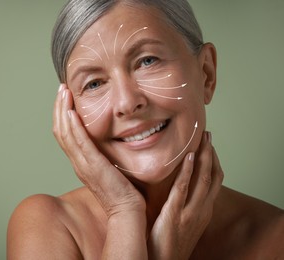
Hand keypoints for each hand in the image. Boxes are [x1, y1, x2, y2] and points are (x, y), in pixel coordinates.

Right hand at [53, 84, 145, 216]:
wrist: (126, 210)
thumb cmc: (122, 190)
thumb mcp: (109, 167)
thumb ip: (104, 153)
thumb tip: (108, 139)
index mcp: (81, 161)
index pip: (65, 134)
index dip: (62, 114)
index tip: (66, 97)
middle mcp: (77, 162)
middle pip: (60, 131)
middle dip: (59, 107)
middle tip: (61, 89)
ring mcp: (83, 164)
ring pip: (65, 134)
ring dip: (63, 111)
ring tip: (64, 92)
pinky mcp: (93, 166)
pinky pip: (79, 143)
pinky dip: (73, 126)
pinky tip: (72, 111)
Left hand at [148, 132, 223, 258]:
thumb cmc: (169, 243)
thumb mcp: (183, 222)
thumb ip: (185, 205)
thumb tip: (180, 188)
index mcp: (203, 211)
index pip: (215, 181)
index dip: (214, 161)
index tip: (209, 145)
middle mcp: (202, 210)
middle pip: (213, 176)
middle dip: (211, 153)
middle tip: (207, 135)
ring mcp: (190, 212)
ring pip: (203, 179)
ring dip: (204, 156)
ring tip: (202, 139)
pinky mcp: (174, 214)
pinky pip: (183, 188)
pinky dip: (187, 170)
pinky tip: (187, 156)